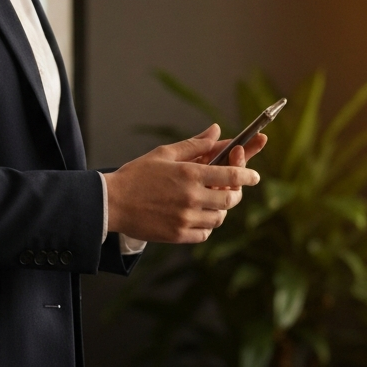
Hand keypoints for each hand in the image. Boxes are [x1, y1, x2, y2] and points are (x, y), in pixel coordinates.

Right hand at [103, 125, 263, 243]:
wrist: (111, 203)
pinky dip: (206, 225)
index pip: (231, 175)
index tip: (254, 176)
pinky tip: (197, 216)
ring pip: (219, 218)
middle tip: (231, 190)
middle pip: (230, 199)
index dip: (247, 175)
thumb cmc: (136, 175)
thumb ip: (195, 144)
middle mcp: (191, 197)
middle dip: (235, 193)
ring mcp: (185, 218)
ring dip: (220, 209)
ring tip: (209, 201)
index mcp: (189, 174)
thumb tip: (216, 130)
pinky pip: (204, 233)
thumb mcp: (164, 153)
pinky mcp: (177, 235)